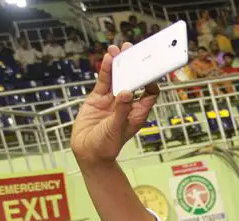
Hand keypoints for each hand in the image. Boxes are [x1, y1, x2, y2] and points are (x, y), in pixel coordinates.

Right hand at [70, 43, 159, 164]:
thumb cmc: (106, 146)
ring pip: (118, 79)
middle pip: (134, 81)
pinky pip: (104, 82)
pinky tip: (108, 59)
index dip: (151, 81)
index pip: (149, 93)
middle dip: (134, 67)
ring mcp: (112, 101)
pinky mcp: (98, 99)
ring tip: (118, 49)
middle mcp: (127, 105)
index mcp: (138, 113)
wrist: (87, 153)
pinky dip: (106, 71)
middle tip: (133, 51)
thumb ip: (121, 111)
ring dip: (119, 65)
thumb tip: (127, 92)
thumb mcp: (116, 129)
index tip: (151, 69)